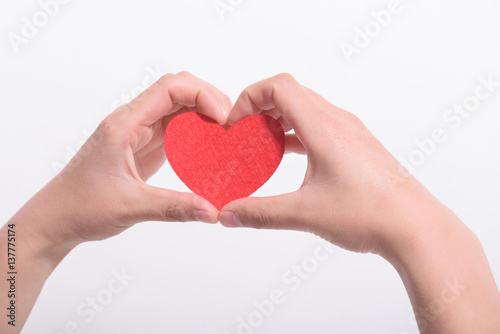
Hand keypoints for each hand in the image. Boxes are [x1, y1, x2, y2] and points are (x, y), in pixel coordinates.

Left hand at [27, 72, 231, 250]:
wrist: (58, 217)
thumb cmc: (81, 206)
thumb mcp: (130, 207)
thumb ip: (173, 207)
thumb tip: (212, 211)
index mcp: (124, 125)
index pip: (169, 89)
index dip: (201, 95)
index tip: (223, 118)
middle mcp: (132, 122)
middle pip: (177, 90)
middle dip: (208, 99)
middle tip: (231, 124)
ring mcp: (139, 132)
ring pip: (178, 107)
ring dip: (204, 114)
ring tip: (226, 133)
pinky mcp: (145, 146)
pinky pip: (175, 128)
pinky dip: (196, 131)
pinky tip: (210, 146)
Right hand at [218, 73, 440, 256]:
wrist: (416, 227)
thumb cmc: (371, 214)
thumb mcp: (305, 214)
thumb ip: (260, 213)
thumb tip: (228, 214)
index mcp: (324, 128)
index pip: (278, 87)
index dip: (249, 98)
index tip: (235, 125)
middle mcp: (338, 122)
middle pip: (290, 94)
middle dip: (259, 109)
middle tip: (243, 135)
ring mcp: (350, 132)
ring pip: (305, 109)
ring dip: (278, 121)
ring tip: (260, 146)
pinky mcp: (356, 146)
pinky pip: (319, 126)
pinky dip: (296, 133)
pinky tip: (287, 156)